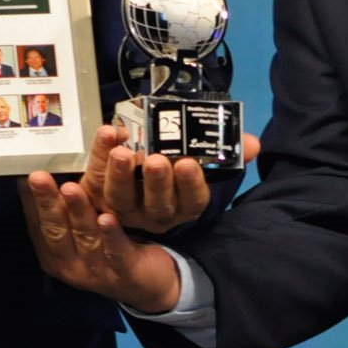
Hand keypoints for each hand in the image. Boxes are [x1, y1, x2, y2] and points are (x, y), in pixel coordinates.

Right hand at [19, 171, 181, 313]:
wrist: (150, 285)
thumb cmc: (108, 247)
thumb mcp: (83, 227)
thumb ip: (66, 206)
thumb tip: (43, 169)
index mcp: (54, 253)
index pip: (39, 224)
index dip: (33, 200)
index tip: (27, 175)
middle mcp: (71, 264)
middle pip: (57, 230)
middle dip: (47, 202)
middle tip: (38, 177)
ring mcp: (96, 272)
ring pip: (85, 237)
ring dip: (78, 212)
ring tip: (70, 189)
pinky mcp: (125, 274)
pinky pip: (116, 252)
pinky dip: (111, 235)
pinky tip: (107, 217)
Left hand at [76, 124, 259, 233]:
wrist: (127, 180)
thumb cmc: (172, 165)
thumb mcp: (201, 161)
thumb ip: (227, 151)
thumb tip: (253, 143)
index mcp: (183, 205)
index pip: (192, 201)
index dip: (190, 184)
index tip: (188, 164)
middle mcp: (155, 212)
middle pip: (157, 204)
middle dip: (157, 182)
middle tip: (156, 160)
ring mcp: (124, 208)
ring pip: (121, 198)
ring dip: (121, 175)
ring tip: (122, 152)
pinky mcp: (96, 196)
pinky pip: (95, 180)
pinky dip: (97, 156)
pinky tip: (105, 134)